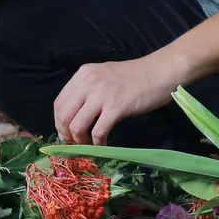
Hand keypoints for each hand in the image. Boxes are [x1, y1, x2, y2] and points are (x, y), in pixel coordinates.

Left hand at [53, 57, 177, 145]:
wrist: (160, 72)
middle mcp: (88, 82)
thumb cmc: (135, 76)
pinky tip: (102, 145)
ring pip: (77, 126)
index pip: (59, 103)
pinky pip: (98, 131)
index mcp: (83, 74)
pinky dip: (97, 143)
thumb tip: (75, 116)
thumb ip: (88, 90)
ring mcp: (102, 94)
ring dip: (79, 141)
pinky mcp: (116, 107)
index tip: (66, 134)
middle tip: (74, 144)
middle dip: (66, 135)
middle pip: (63, 116)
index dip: (59, 123)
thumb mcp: (104, 75)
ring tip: (88, 146)